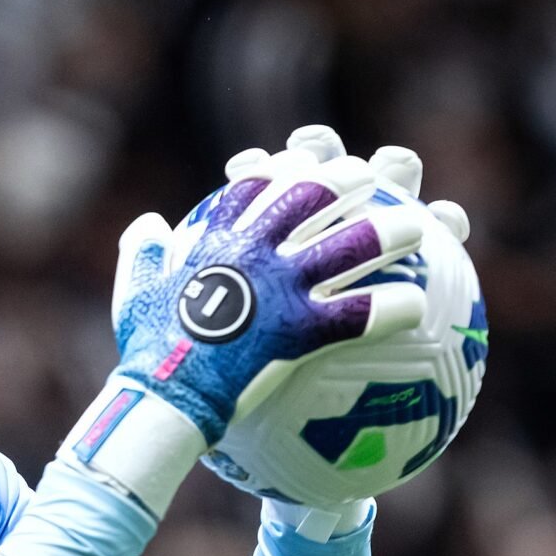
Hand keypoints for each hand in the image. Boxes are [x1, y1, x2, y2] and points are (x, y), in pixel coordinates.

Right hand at [111, 150, 425, 444]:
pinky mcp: (298, 330)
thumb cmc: (148, 350)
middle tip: (373, 176)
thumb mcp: (135, 291)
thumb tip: (147, 224)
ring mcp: (278, 288)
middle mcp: (253, 252)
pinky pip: (357, 314)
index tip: (300, 161)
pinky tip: (415, 309)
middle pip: (311, 199)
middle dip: (347, 180)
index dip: (281, 168)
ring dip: (387, 234)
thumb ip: (143, 253)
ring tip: (420, 228)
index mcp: (215, 239)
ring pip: (346, 248)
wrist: (165, 394)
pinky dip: (389, 308)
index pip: (253, 186)